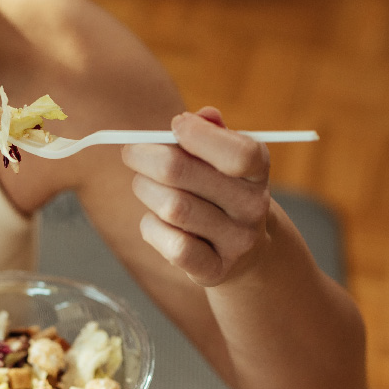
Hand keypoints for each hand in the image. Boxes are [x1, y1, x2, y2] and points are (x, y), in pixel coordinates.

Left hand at [121, 107, 271, 286]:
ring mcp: (237, 241)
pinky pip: (173, 246)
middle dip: (144, 157)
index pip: (237, 153)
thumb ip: (211, 132)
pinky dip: (152, 228)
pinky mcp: (215, 270)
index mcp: (257, 170)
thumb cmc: (221, 189)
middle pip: (180, 172)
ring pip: (171, 208)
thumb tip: (199, 117)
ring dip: (145, 190)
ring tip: (144, 186)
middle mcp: (253, 206)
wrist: (246, 249)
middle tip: (131, 153)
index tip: (174, 125)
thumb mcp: (223, 157)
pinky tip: (155, 220)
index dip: (198, 134)